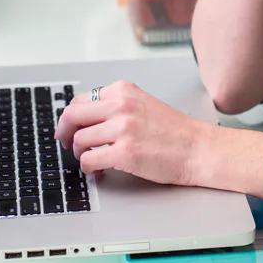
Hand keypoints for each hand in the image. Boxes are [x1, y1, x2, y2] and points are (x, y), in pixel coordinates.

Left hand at [54, 80, 213, 185]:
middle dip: (64, 132)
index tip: (68, 127)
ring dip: (79, 153)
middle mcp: (120, 105)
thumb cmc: (174, 131)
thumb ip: (116, 106)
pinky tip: (98, 171)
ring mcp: (122, 128)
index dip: (70, 117)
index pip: (80, 99)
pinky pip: (89, 160)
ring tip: (90, 159)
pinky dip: (88, 168)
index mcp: (123, 91)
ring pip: (78, 140)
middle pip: (73, 115)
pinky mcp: (125, 152)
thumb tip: (85, 117)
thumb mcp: (142, 103)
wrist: (198, 148)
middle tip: (65, 144)